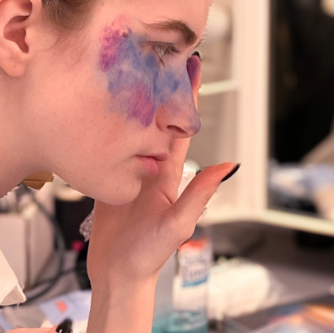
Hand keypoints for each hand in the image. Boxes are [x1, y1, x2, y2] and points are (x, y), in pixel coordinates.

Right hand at [84, 56, 236, 289]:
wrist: (118, 276)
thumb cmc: (148, 256)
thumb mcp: (178, 223)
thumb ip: (199, 193)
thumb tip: (228, 165)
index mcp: (169, 176)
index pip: (179, 130)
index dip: (186, 100)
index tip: (191, 68)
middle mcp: (151, 170)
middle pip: (155, 123)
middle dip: (159, 91)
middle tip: (160, 55)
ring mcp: (129, 174)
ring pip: (132, 132)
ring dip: (134, 105)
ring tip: (133, 72)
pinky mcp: (109, 181)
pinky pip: (109, 150)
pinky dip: (110, 129)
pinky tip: (105, 111)